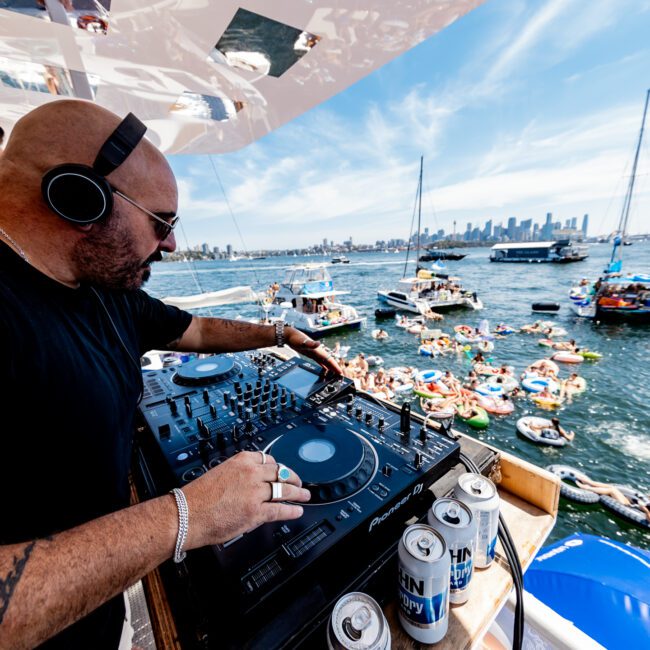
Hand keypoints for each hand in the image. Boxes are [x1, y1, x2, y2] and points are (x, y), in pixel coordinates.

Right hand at [181, 451, 310, 548]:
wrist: (185, 514)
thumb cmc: (197, 497)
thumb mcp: (221, 473)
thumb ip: (239, 475)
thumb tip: (251, 482)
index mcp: (242, 461)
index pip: (269, 459)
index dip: (279, 468)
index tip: (283, 471)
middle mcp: (251, 473)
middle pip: (281, 473)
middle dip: (292, 478)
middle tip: (298, 483)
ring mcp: (256, 493)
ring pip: (284, 490)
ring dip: (297, 493)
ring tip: (304, 496)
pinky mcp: (256, 512)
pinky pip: (280, 509)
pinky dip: (292, 510)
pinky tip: (297, 511)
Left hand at [284, 327, 342, 374]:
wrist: (290, 335)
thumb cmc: (296, 338)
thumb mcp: (302, 342)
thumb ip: (310, 343)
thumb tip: (319, 343)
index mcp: (318, 350)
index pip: (329, 359)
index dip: (335, 366)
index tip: (340, 372)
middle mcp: (318, 351)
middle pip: (329, 361)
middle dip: (335, 368)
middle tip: (340, 375)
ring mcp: (315, 353)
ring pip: (325, 362)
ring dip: (330, 368)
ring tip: (335, 374)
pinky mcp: (311, 354)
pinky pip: (320, 362)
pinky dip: (324, 366)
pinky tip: (325, 370)